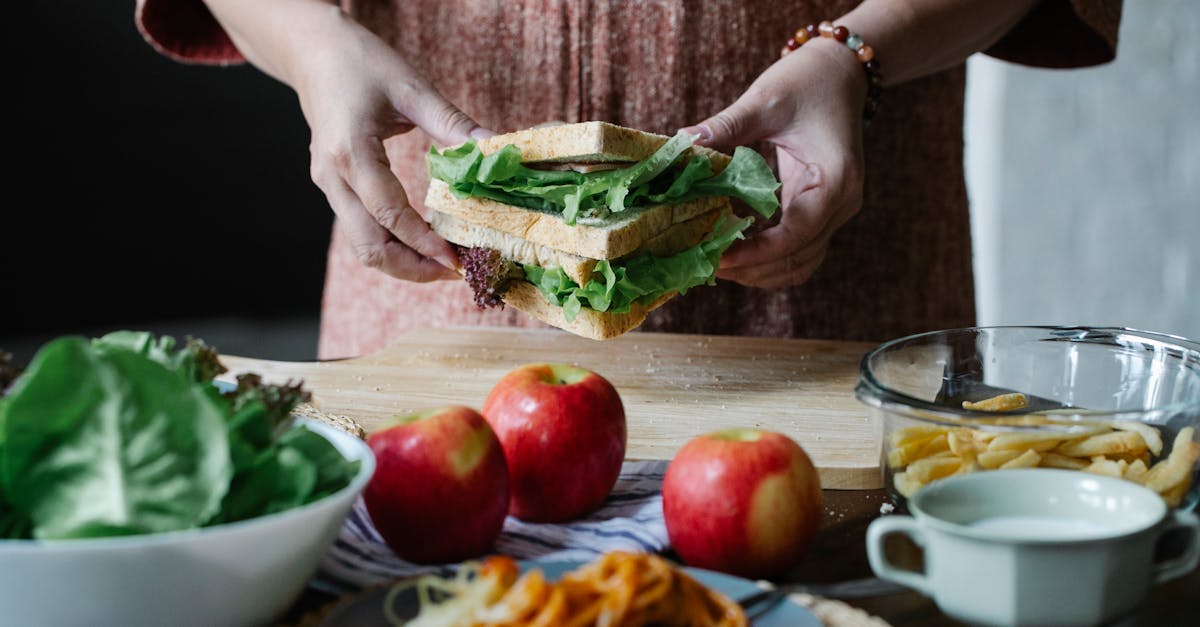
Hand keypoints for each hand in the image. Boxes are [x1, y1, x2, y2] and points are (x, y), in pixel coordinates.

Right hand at [292, 11, 489, 281]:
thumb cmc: (360, 62)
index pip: (388, 213)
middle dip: (413, 268)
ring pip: (361, 245)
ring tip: (443, 263)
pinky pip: (361, 229)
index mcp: (349, 151)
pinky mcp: (334, 188)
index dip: (423, 243)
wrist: (314, 52)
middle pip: (368, 246)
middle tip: (454, 271)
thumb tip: (495, 151)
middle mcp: (332, 177)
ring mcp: (328, 185)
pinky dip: (391, 244)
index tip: (457, 260)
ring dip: (402, 262)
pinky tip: (422, 242)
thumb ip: (452, 124)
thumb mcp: (412, 88)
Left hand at [683, 38, 866, 288]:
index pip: (796, 235)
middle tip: (704, 265)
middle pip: (798, 259)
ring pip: (800, 263)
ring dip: (760, 271)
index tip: (717, 258)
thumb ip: (727, 126)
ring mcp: (834, 211)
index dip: (755, 254)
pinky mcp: (820, 211)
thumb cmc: (807, 81)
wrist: (840, 71)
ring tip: (715, 262)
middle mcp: (842, 204)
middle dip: (752, 269)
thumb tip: (682, 142)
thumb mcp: (765, 101)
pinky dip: (768, 258)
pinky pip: (797, 249)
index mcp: (834, 181)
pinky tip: (734, 249)